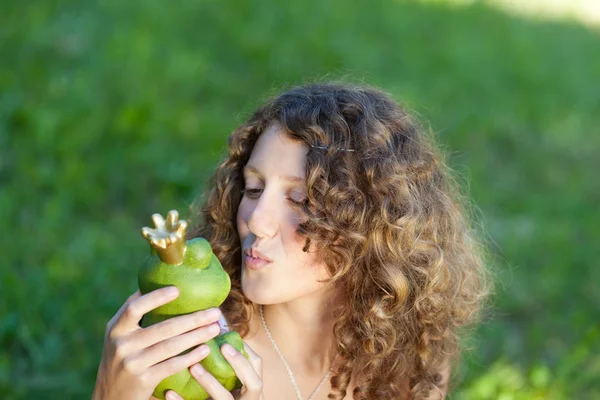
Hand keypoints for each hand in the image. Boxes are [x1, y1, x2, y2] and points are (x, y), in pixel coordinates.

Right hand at [92, 287, 221, 399]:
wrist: (110, 395)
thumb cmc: (122, 356)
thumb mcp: (119, 334)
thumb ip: (133, 313)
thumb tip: (154, 281)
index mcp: (116, 328)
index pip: (134, 308)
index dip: (156, 297)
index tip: (178, 290)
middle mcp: (122, 345)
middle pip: (163, 328)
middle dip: (193, 319)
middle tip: (215, 312)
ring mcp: (133, 363)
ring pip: (171, 346)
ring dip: (197, 335)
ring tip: (215, 328)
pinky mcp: (143, 380)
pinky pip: (172, 365)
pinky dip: (190, 357)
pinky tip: (205, 349)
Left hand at [164, 342, 262, 399]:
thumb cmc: (219, 393)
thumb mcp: (229, 381)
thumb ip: (226, 363)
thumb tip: (210, 330)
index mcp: (251, 387)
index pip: (257, 366)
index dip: (246, 352)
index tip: (227, 340)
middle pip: (254, 384)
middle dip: (240, 364)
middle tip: (223, 347)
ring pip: (224, 398)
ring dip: (210, 382)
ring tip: (194, 367)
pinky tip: (169, 392)